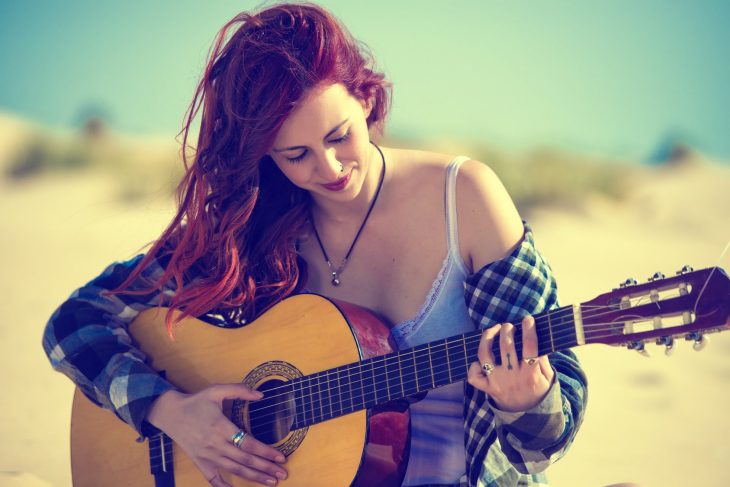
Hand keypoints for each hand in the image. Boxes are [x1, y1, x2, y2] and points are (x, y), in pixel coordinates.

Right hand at [146, 384, 287, 485]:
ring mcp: (207, 456)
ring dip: (254, 477)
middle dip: (265, 468)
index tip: (280, 457)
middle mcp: (215, 444)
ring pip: (234, 470)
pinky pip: (213, 479)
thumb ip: (239, 390)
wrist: (170, 413)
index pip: (248, 443)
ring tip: (270, 482)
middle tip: (282, 474)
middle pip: (245, 460)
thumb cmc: (196, 402)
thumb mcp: (217, 390)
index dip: (266, 452)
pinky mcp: (200, 462)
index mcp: (221, 427)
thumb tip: (260, 395)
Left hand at [466, 315, 553, 411]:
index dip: (529, 329)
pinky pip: (474, 376)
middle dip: (507, 330)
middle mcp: (513, 377)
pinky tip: (481, 360)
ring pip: (485, 355)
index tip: (528, 319)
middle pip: (506, 345)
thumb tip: (535, 338)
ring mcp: (498, 382)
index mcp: (531, 374)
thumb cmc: (540, 393)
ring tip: (493, 331)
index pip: (530, 346)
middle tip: (510, 326)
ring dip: (487, 338)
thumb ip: (543, 360)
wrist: (530, 420)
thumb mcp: (548, 378)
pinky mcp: (488, 388)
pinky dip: (474, 366)